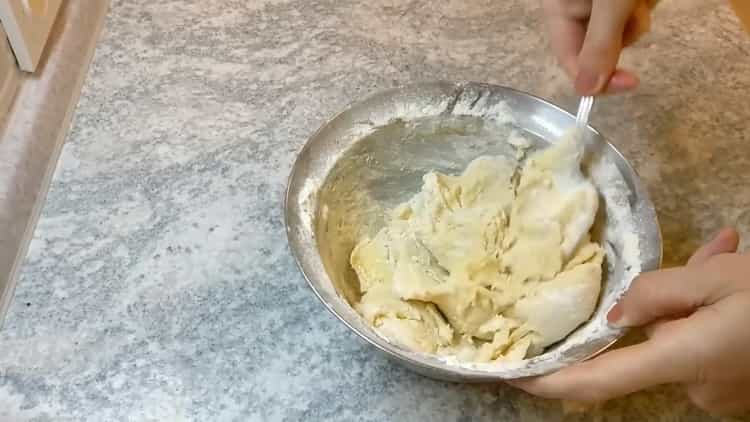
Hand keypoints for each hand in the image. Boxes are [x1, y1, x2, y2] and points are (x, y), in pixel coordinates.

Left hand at [511, 229, 749, 415]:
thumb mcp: (720, 279)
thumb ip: (657, 294)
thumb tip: (615, 315)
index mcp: (682, 360)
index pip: (596, 382)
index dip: (551, 383)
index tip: (513, 377)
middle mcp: (693, 386)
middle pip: (650, 342)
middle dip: (659, 304)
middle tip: (696, 260)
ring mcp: (716, 390)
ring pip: (681, 334)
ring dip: (692, 300)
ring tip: (724, 255)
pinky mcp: (733, 382)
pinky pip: (704, 341)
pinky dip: (710, 313)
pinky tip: (731, 270)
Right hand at [542, 0, 655, 94]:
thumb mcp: (610, 4)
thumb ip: (600, 43)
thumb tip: (587, 91)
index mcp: (557, 10)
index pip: (570, 58)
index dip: (597, 76)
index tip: (631, 83)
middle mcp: (572, 9)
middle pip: (597, 47)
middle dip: (623, 34)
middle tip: (633, 6)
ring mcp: (594, 5)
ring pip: (620, 31)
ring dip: (637, 18)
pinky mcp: (614, 2)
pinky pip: (630, 16)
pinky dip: (642, 6)